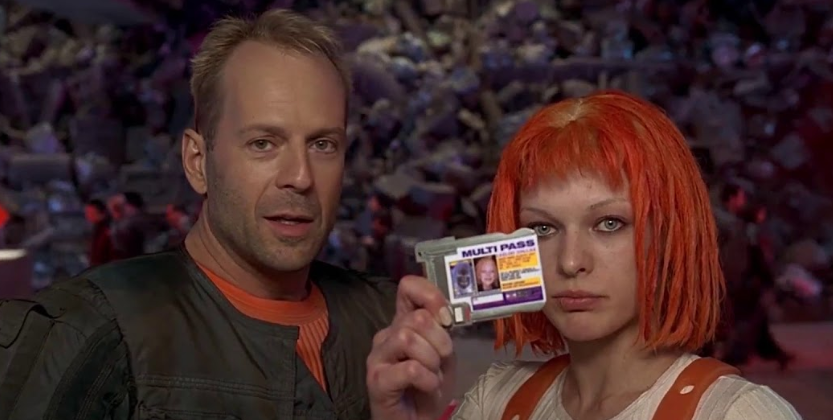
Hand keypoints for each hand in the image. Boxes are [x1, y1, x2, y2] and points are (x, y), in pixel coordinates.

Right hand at [367, 275, 455, 419]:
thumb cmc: (428, 387)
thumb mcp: (443, 353)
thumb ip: (443, 329)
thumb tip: (446, 313)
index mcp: (403, 323)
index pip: (408, 288)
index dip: (430, 296)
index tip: (446, 318)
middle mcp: (387, 335)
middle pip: (416, 318)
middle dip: (440, 341)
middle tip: (441, 361)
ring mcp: (378, 356)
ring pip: (408, 338)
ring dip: (431, 361)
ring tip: (433, 376)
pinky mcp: (377, 379)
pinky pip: (409, 368)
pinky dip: (427, 379)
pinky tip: (427, 386)